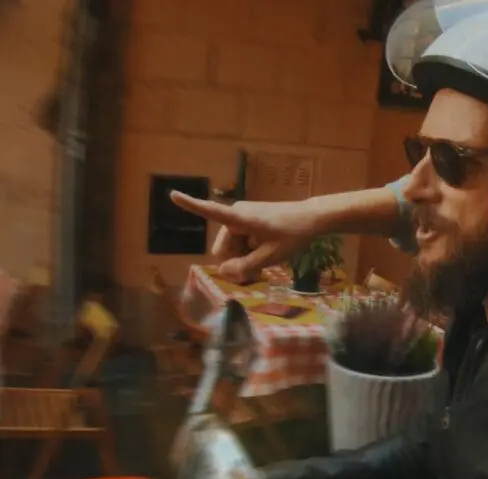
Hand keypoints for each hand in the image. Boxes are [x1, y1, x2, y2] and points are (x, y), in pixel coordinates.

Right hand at [170, 191, 322, 282]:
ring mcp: (242, 216)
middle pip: (222, 247)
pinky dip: (248, 249)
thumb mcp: (271, 256)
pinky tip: (265, 252)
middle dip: (234, 259)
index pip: (212, 211)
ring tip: (265, 258)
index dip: (191, 205)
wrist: (311, 218)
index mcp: (239, 219)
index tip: (173, 194)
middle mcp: (236, 214)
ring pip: (231, 246)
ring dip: (243, 256)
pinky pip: (239, 240)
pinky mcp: (248, 219)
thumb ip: (246, 266)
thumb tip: (224, 272)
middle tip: (258, 269)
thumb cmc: (292, 235)